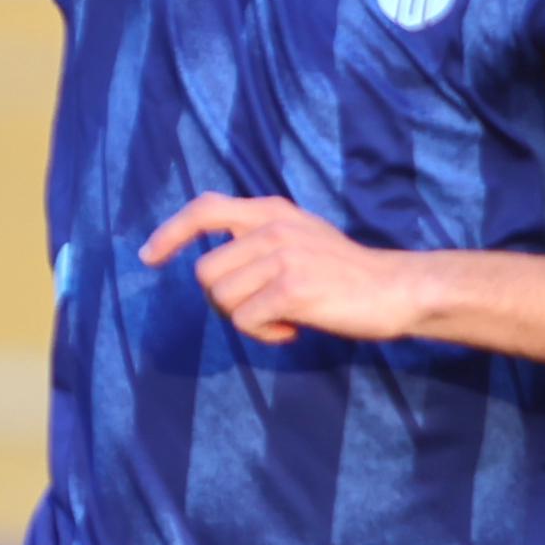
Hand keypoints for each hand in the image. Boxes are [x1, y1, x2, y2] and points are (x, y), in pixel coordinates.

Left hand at [141, 193, 433, 347]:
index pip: (205, 210)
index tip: (149, 256)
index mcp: (271, 211)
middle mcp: (272, 228)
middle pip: (205, 274)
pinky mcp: (292, 288)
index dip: (170, 233)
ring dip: (247, 320)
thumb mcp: (299, 237)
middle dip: (224, 301)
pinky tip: (294, 329)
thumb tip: (213, 270)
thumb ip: (258, 241)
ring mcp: (282, 256)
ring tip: (284, 317)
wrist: (395, 289)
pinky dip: (265, 335)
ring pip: (222, 300)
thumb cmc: (344, 273)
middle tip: (260, 309)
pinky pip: (246, 321)